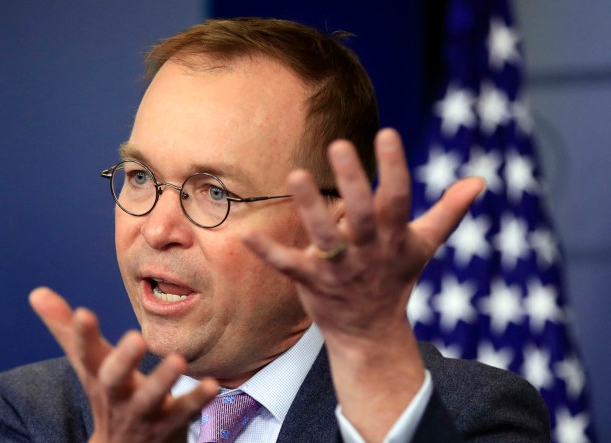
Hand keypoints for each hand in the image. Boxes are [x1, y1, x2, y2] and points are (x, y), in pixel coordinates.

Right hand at [30, 287, 218, 442]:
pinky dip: (197, 400)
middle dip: (123, 360)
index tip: (84, 312)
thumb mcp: (88, 363)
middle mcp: (117, 394)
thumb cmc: (109, 393)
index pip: (85, 353)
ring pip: (150, 398)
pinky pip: (185, 413)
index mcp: (98, 375)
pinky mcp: (170, 424)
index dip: (81, 334)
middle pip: (114, 379)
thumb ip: (66, 328)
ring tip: (178, 360)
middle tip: (136, 337)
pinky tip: (213, 384)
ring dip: (163, 380)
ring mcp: (143, 412)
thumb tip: (36, 292)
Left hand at [242, 128, 483, 440]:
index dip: (394, 168)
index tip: (386, 134)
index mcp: (395, 237)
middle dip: (353, 182)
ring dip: (311, 207)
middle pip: (362, 215)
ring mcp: (339, 269)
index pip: (397, 199)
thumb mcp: (424, 244)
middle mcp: (368, 251)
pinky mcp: (311, 282)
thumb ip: (448, 211)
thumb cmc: (395, 277)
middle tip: (339, 144)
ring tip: (296, 174)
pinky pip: (288, 265)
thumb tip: (480, 180)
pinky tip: (245, 233)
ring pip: (324, 236)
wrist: (371, 332)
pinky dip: (267, 251)